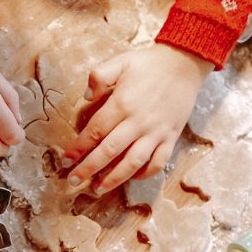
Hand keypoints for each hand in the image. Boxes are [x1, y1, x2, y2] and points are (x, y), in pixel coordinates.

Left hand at [62, 44, 212, 194]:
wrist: (186, 62)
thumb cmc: (149, 63)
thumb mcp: (120, 62)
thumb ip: (99, 76)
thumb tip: (85, 97)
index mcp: (122, 104)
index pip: (95, 132)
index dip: (78, 148)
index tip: (65, 160)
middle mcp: (138, 122)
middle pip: (108, 152)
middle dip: (88, 169)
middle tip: (72, 181)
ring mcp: (156, 132)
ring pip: (132, 162)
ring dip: (113, 179)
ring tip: (97, 189)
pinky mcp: (171, 137)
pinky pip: (158, 162)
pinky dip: (145, 173)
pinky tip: (131, 178)